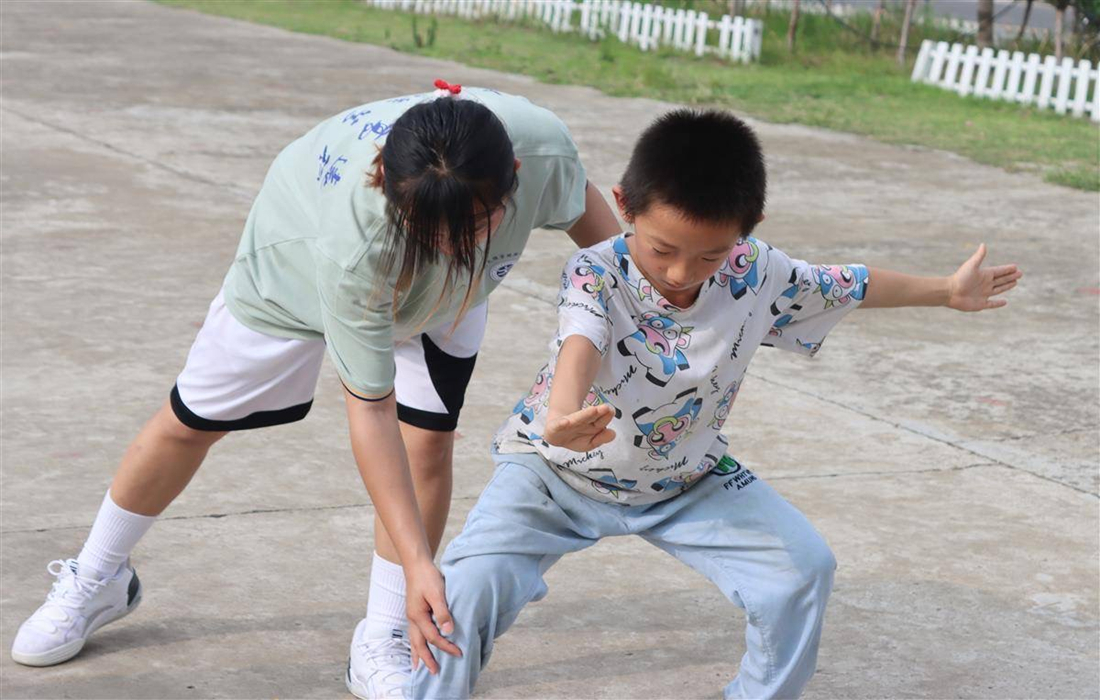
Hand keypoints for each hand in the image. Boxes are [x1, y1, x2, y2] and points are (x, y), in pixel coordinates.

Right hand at [405, 559, 460, 674]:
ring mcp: (412, 616)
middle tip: (434, 672)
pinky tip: (417, 646)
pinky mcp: (414, 612)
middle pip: (419, 644)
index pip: (433, 637)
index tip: (458, 653)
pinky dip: (415, 643)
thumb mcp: (437, 593)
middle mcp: (412, 619)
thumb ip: (442, 612)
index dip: (446, 646)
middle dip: (427, 659)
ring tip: (418, 667)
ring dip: (417, 654)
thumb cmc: (427, 577)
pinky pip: (413, 633)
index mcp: (418, 616)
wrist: (417, 564)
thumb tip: (448, 631)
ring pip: (413, 640)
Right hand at [544, 404, 615, 450]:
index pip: (601, 421)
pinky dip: (562, 423)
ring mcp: (569, 423)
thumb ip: (601, 438)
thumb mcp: (589, 443)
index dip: (606, 418)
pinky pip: (559, 425)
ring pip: (579, 418)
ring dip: (586, 414)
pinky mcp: (556, 426)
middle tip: (607, 408)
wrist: (556, 433)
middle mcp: (582, 421)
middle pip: (592, 416)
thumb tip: (613, 433)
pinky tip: (565, 422)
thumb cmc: (575, 438)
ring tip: (593, 410)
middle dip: (599, 412)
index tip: (611, 413)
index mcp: (591, 425)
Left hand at [947, 244, 1021, 311]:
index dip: (1007, 269)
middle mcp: (985, 284)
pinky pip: (992, 304)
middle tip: (1020, 274)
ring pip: (998, 290)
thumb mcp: (971, 266)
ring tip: (1015, 282)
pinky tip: (1005, 302)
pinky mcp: (981, 304)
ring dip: (1007, 286)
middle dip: (1010, 277)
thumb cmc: (960, 278)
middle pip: (1001, 280)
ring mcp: (983, 294)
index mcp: (984, 275)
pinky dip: (998, 304)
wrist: (949, 292)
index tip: (1016, 267)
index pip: (999, 271)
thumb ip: (979, 256)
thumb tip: (983, 244)